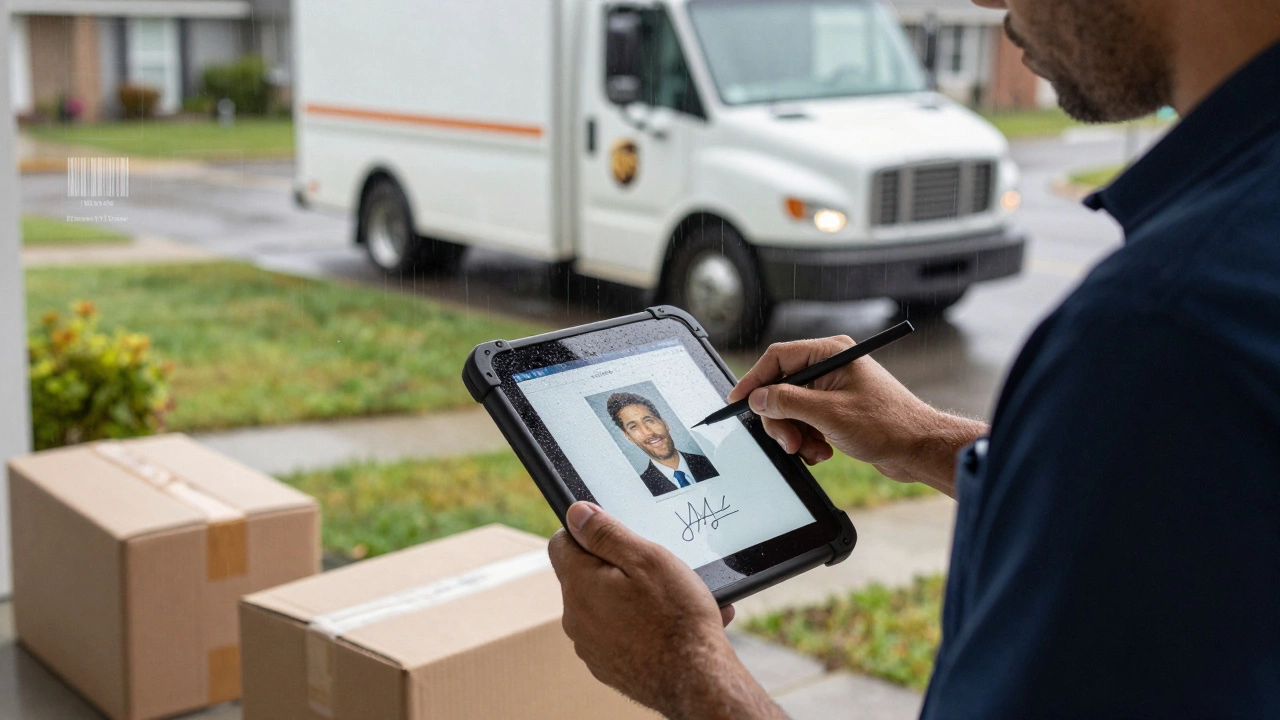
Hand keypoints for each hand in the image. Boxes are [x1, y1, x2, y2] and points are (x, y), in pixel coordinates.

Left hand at [548, 502, 783, 719]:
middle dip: (615, 567)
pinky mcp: (606, 665)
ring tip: (671, 601)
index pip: (561, 542)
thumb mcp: (646, 559)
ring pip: (603, 605)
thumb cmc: (676, 618)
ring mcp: (589, 645)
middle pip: (585, 575)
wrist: (695, 680)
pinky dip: (636, 625)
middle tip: (655, 571)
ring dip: (628, 597)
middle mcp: (576, 617)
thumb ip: (606, 533)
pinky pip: (616, 633)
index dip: (587, 532)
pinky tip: (667, 625)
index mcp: (579, 585)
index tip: (615, 536)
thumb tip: (576, 513)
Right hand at [728, 335, 986, 493]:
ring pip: (792, 409)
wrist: (918, 448)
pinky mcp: (837, 409)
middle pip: (782, 388)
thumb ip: (787, 402)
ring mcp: (833, 389)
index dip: (754, 380)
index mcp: (830, 354)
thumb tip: (757, 398)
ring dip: (796, 434)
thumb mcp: (828, 413)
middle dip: (781, 418)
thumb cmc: (886, 425)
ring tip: (812, 450)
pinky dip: (809, 439)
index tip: (738, 401)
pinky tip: (823, 452)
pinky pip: (807, 422)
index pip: (778, 358)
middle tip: (787, 441)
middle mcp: (830, 367)